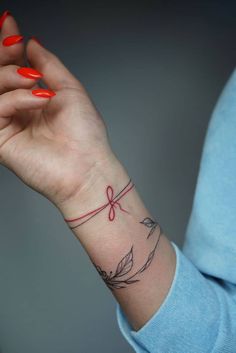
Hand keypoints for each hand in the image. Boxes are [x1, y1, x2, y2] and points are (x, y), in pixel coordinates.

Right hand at [0, 11, 116, 210]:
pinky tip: (37, 99)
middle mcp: (20, 111)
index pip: (14, 69)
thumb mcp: (70, 90)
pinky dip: (17, 98)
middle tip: (13, 44)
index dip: (9, 47)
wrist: (87, 167)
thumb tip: (31, 44)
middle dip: (4, 55)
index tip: (10, 25)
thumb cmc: (85, 136)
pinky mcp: (1, 140)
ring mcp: (9, 125)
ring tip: (32, 79)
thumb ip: (48, 65)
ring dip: (11, 76)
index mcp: (35, 100)